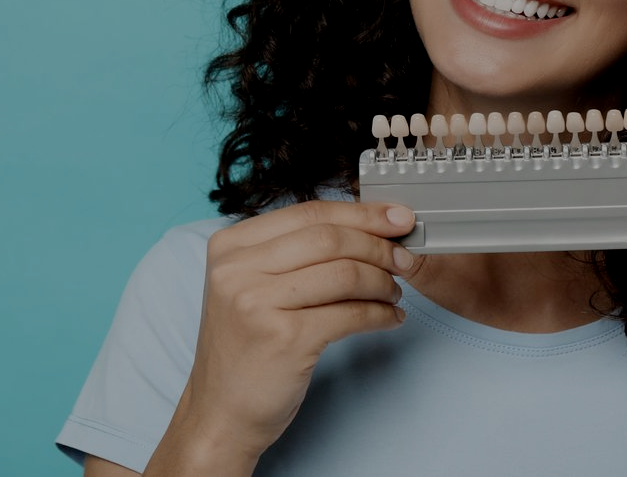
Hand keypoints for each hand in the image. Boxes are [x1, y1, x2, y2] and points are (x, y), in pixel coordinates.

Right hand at [168, 200, 416, 468]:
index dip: (361, 213)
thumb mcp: (251, 287)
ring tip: (394, 293)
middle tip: (406, 259)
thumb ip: (293, 253)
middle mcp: (237, 269)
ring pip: (344, 273)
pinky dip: (379, 314)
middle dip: (378, 246)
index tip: (397, 218)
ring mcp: (258, 302)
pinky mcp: (285, 338)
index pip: (308, 212)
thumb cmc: (246, 349)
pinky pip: (350, 314)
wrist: (220, 414)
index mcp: (230, 246)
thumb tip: (365, 227)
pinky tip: (389, 318)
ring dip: (382, 282)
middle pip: (329, 237)